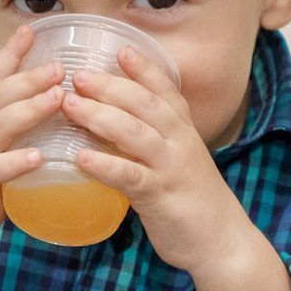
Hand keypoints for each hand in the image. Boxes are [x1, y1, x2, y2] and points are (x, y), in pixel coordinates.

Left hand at [62, 47, 262, 275]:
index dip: (144, 69)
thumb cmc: (192, 201)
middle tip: (76, 74)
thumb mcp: (178, 161)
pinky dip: (105, 164)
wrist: (221, 242)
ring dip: (99, 116)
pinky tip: (80, 157)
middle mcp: (180, 143)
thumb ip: (153, 141)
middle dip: (109, 85)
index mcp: (184, 131)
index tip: (120, 48)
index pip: (165, 91)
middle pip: (144, 104)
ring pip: (135, 133)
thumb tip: (114, 124)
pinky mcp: (161, 196)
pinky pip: (130, 176)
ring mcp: (172, 168)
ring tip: (69, 105)